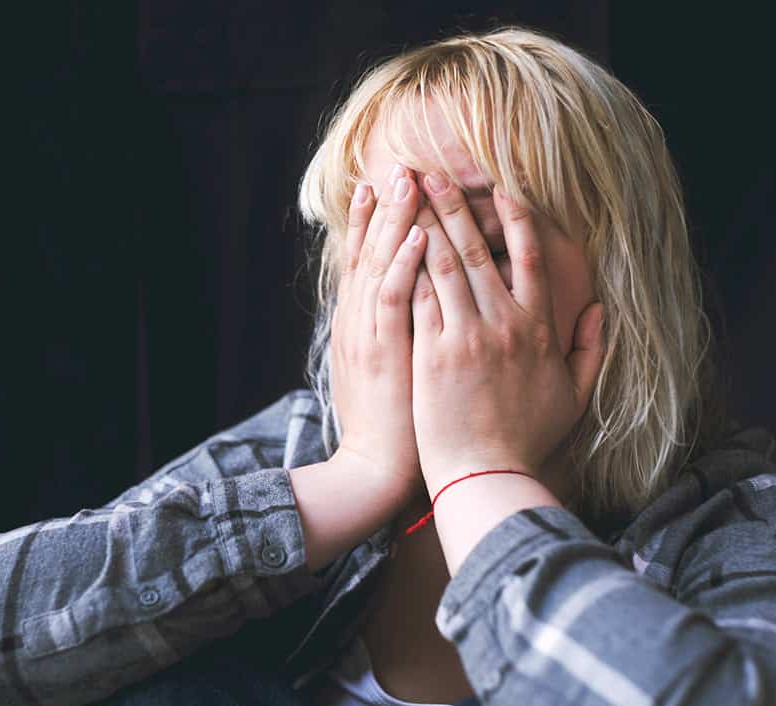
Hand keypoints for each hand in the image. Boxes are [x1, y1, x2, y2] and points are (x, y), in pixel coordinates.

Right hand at [330, 164, 428, 504]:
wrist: (374, 468)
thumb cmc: (392, 425)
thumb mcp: (383, 371)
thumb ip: (391, 333)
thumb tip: (409, 307)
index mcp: (360, 325)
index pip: (366, 262)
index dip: (374, 222)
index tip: (384, 186)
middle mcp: (358, 322)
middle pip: (369, 253)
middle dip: (384, 208)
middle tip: (399, 167)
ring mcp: (368, 335)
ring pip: (379, 266)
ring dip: (394, 222)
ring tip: (407, 182)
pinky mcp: (382, 353)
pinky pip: (394, 301)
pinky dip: (403, 266)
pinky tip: (416, 236)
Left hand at [409, 174, 605, 493]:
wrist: (486, 474)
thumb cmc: (528, 439)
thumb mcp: (575, 395)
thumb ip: (591, 348)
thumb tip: (599, 308)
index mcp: (539, 328)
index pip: (531, 258)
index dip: (516, 219)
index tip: (500, 190)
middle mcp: (504, 323)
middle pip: (478, 249)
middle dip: (453, 206)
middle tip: (431, 173)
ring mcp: (466, 335)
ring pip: (444, 265)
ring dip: (424, 223)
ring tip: (404, 194)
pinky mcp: (432, 352)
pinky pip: (419, 297)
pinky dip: (407, 265)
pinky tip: (392, 239)